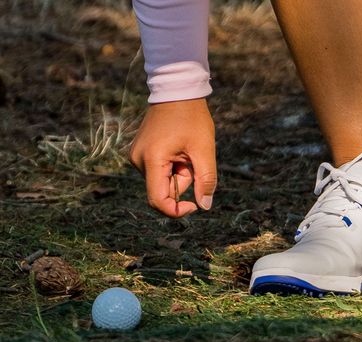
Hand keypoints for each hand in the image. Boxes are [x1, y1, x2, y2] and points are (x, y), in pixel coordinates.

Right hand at [129, 98, 216, 217]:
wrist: (177, 90)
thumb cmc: (192, 118)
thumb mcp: (204, 150)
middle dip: (183, 181)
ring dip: (179, 173)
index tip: (195, 206)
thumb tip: (205, 206)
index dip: (177, 210)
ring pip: (162, 180)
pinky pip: (159, 170)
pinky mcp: (140, 152)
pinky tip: (179, 147)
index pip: (158, 200)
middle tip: (194, 159)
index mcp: (152, 160)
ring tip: (186, 149)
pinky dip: (173, 166)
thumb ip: (205, 180)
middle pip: (163, 189)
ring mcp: (137, 156)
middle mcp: (138, 160)